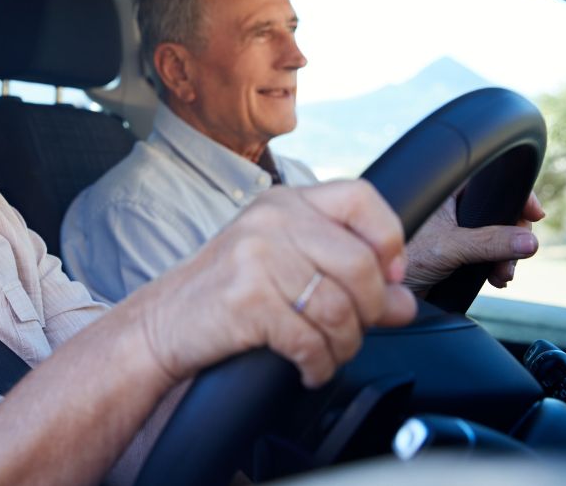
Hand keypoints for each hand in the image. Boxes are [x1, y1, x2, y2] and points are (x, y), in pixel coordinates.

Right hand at [135, 180, 416, 388]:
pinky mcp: (247, 300)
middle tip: (355, 331)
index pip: (360, 198)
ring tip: (328, 354)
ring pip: (339, 308)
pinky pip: (309, 340)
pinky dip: (318, 364)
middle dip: (369, 311)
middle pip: (360, 264)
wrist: (162, 324)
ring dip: (343, 345)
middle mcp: (271, 222)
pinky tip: (309, 368)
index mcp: (284, 203)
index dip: (387, 238)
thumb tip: (404, 302)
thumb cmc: (225, 295)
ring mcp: (257, 258)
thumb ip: (344, 275)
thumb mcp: (283, 266)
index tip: (388, 275)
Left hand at [404, 191, 544, 294]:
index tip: (535, 214)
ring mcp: (456, 231)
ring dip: (507, 256)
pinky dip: (497, 266)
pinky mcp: (456, 253)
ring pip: (498, 237)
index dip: (517, 195)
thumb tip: (529, 241)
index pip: (493, 182)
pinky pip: (489, 255)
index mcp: (448, 191)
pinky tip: (497, 279)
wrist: (383, 290)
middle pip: (501, 213)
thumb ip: (490, 243)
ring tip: (502, 274)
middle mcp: (453, 207)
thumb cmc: (402, 256)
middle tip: (518, 255)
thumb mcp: (450, 247)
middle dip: (515, 236)